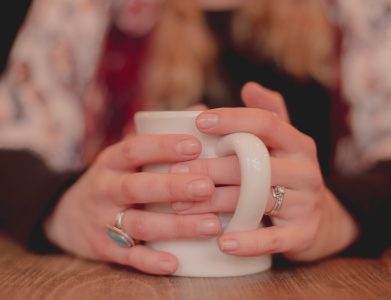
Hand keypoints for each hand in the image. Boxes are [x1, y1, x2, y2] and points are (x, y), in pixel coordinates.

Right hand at [44, 134, 219, 273]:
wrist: (69, 214)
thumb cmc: (114, 178)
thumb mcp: (126, 155)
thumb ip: (161, 135)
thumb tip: (201, 111)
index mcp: (111, 161)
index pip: (134, 148)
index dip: (163, 146)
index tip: (195, 145)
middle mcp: (104, 188)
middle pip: (137, 186)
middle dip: (173, 187)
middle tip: (207, 187)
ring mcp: (102, 220)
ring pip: (138, 223)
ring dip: (175, 225)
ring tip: (211, 225)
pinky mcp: (104, 248)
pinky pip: (128, 256)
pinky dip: (151, 260)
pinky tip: (176, 261)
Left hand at [170, 82, 358, 261]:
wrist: (320, 220)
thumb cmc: (288, 175)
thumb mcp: (283, 144)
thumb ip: (268, 116)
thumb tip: (250, 87)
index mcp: (297, 143)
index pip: (266, 123)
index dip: (232, 119)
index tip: (198, 121)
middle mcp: (306, 169)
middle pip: (254, 164)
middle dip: (211, 168)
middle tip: (175, 173)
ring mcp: (307, 202)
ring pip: (257, 200)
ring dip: (216, 203)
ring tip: (181, 207)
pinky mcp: (304, 234)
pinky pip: (274, 239)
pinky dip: (247, 242)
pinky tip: (222, 244)